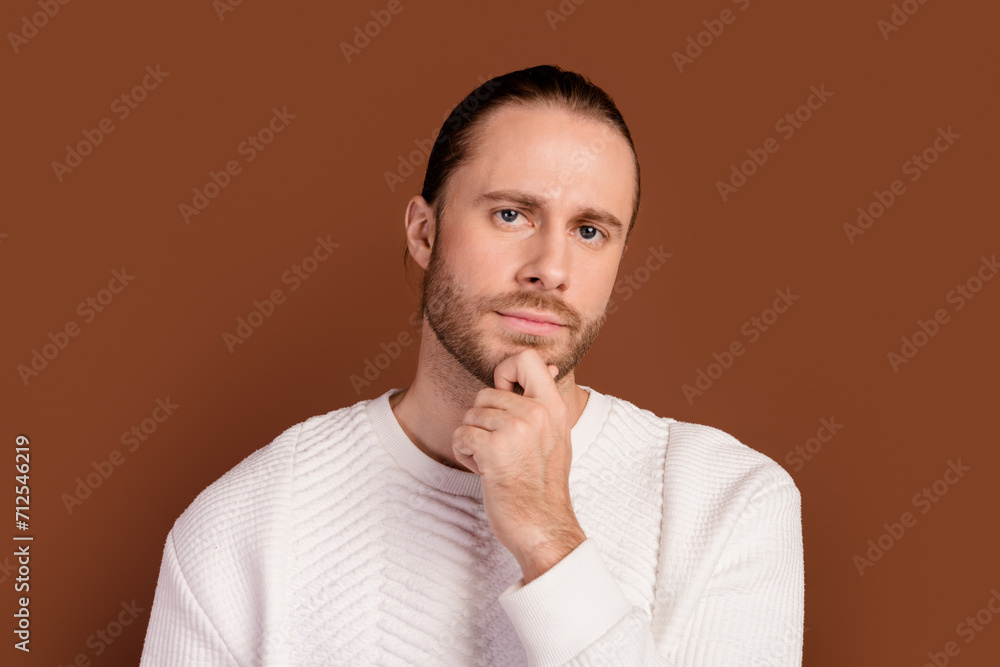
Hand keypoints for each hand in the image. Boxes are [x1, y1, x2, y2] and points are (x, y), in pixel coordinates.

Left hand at [451, 349, 585, 582]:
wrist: (544, 527)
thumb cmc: (544, 485)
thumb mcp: (557, 436)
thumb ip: (545, 402)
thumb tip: (546, 366)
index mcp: (553, 406)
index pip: (525, 358)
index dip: (505, 373)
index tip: (506, 399)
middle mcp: (536, 413)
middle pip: (485, 394)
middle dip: (483, 422)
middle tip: (502, 449)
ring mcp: (514, 430)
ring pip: (469, 416)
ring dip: (474, 441)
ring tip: (496, 462)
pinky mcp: (492, 450)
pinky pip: (460, 435)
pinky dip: (464, 455)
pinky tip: (484, 471)